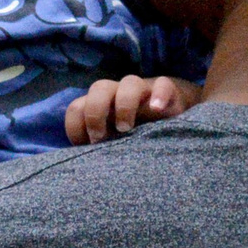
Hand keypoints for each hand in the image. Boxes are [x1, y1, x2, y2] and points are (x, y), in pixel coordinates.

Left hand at [66, 76, 196, 144]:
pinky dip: (159, 95)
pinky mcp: (168, 91)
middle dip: (95, 113)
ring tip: (126, 129)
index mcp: (100, 106)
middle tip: (100, 138)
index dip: (75, 126)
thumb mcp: (113, 144)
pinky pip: (163, 85)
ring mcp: (143, 91)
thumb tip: (82, 165)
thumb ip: (98, 148)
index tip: (84, 147)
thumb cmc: (135, 135)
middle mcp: (118, 94)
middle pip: (99, 88)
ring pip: (129, 83)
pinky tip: (157, 110)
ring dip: (124, 104)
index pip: (77, 107)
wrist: (172, 119)